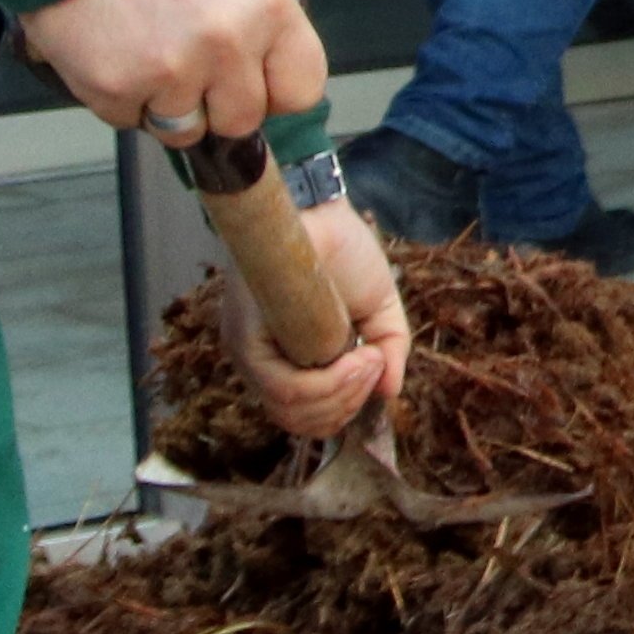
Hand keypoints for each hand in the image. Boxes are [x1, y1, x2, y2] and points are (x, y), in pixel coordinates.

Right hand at [23, 0, 326, 148]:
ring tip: (153, 55)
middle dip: (221, 100)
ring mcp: (168, 73)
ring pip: (185, 130)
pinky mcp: (114, 88)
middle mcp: (224, 49)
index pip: (301, 91)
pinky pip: (130, 120)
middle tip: (195, 63)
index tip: (256, 77)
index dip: (278, 88)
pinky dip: (124, 97)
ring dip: (171, 104)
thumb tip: (298, 3)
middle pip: (241, 120)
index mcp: (268, 10)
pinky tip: (118, 54)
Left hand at [232, 192, 407, 440]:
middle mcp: (263, 363)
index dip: (346, 411)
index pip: (305, 417)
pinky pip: (286, 387)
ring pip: (291, 410)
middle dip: (349, 406)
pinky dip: (332, 381)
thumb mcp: (381, 313)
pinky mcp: (245, 341)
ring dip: (344, 394)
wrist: (321, 211)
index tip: (375, 378)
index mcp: (287, 361)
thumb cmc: (347, 255)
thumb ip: (389, 355)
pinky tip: (360, 356)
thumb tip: (389, 396)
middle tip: (376, 369)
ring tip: (371, 359)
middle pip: (300, 421)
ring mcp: (250, 355)